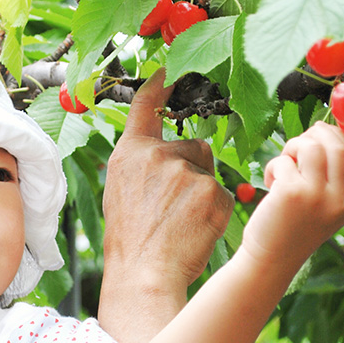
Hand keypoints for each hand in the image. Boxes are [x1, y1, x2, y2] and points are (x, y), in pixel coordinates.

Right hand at [102, 68, 233, 292]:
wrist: (143, 273)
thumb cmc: (131, 238)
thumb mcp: (121, 191)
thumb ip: (142, 163)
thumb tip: (167, 152)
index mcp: (130, 153)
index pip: (147, 105)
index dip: (162, 83)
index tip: (171, 68)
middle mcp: (157, 155)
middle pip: (193, 147)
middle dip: (191, 171)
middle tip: (172, 208)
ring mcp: (186, 172)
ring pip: (209, 172)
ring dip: (203, 191)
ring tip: (181, 221)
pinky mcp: (212, 192)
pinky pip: (222, 194)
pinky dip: (215, 212)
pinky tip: (196, 229)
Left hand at [243, 121, 343, 268]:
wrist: (270, 260)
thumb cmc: (290, 229)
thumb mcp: (320, 207)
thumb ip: (328, 178)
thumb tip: (322, 133)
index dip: (333, 137)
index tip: (316, 131)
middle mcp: (339, 199)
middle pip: (336, 145)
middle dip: (313, 135)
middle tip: (295, 145)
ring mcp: (316, 196)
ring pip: (310, 146)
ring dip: (291, 148)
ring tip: (282, 167)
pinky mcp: (291, 193)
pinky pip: (284, 161)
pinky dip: (273, 167)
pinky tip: (270, 184)